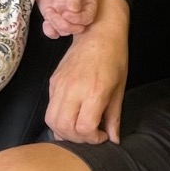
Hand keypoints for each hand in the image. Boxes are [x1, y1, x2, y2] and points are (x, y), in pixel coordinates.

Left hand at [36, 0, 99, 38]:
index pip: (89, 17)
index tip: (66, 13)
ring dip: (55, 24)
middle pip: (78, 28)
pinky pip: (54, 33)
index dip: (78, 19)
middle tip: (54, 13)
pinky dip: (50, 31)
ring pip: (65, 31)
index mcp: (89, 1)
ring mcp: (67, 16)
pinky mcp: (55, 19)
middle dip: (65, 24)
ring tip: (49, 11)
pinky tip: (45, 22)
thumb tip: (75, 10)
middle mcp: (80, 11)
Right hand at [45, 0, 128, 143]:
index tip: (101, 136)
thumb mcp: (120, 88)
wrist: (98, 31)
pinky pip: (50, 108)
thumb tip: (114, 139)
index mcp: (94, 91)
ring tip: (78, 128)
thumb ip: (114, 116)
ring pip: (51, 120)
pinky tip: (72, 114)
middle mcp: (73, 89)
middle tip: (89, 135)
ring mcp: (60, 85)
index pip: (83, 127)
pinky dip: (58, 118)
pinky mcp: (53, 81)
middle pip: (63, 127)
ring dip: (63, 130)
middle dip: (76, 139)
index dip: (92, 139)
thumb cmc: (114, 57)